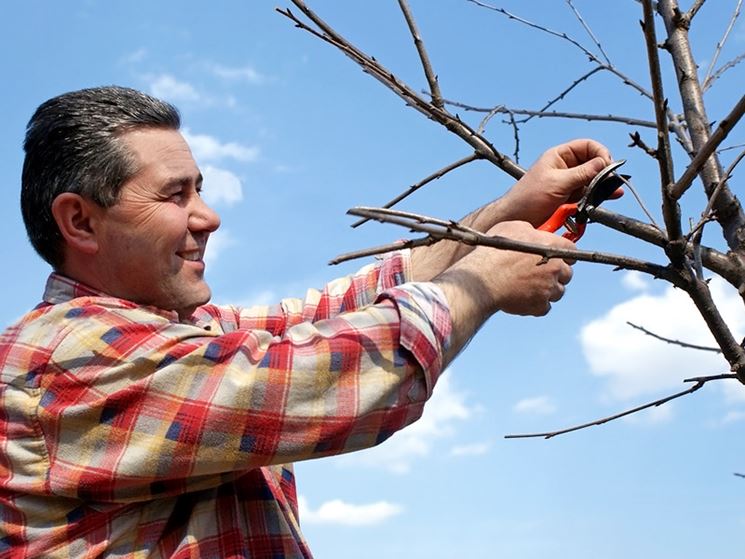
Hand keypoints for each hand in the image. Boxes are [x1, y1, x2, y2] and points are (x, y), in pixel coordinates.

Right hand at [436, 220, 574, 318]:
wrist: (482, 279)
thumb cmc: (493, 253)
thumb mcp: (512, 228)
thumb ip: (530, 230)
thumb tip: (534, 233)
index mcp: (551, 246)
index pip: (571, 249)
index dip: (564, 254)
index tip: (557, 257)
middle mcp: (555, 267)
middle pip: (567, 273)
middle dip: (556, 274)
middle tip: (540, 273)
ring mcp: (548, 288)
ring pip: (558, 292)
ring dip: (547, 290)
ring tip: (530, 286)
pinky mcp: (539, 306)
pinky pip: (545, 307)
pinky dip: (537, 304)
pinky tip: (525, 298)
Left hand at [500, 139, 612, 226]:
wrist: (515, 219)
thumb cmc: (528, 198)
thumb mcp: (557, 183)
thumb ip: (582, 173)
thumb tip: (604, 163)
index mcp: (558, 156)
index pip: (587, 146)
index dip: (600, 153)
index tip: (608, 165)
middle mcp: (565, 167)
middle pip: (592, 163)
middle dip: (604, 171)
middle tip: (612, 181)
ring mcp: (568, 182)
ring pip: (592, 179)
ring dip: (603, 184)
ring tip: (614, 191)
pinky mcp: (569, 197)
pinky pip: (588, 193)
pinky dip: (598, 195)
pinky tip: (608, 197)